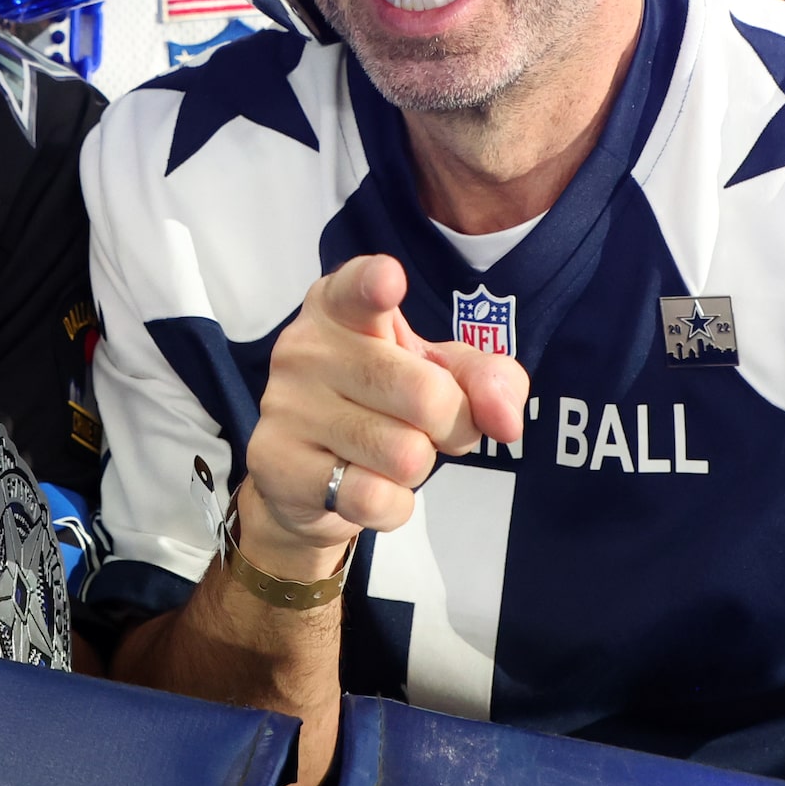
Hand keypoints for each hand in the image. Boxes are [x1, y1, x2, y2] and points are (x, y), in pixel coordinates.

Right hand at [240, 255, 528, 577]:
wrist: (306, 479)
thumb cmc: (380, 406)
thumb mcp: (438, 375)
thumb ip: (487, 380)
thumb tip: (506, 421)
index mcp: (341, 308)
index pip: (357, 288)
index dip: (375, 283)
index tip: (389, 280)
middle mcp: (305, 347)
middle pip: (425, 395)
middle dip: (453, 426)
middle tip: (430, 428)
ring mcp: (286, 405)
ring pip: (404, 455)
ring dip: (417, 467)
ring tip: (386, 454)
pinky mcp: (278, 463)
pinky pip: (372, 498)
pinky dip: (392, 505)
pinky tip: (367, 487)